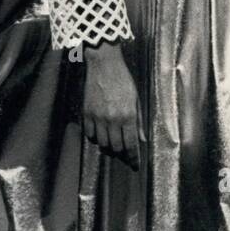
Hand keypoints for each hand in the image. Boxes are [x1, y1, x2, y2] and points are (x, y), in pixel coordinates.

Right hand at [82, 40, 143, 169]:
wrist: (104, 65)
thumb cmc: (124, 81)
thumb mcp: (137, 99)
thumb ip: (139, 121)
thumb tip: (142, 139)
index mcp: (128, 116)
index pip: (131, 145)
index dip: (133, 158)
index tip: (135, 165)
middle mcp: (112, 119)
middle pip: (116, 147)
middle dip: (122, 155)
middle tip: (125, 155)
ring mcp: (98, 117)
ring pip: (102, 143)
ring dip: (109, 148)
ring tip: (113, 147)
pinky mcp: (87, 113)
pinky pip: (90, 134)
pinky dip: (96, 139)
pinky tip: (101, 136)